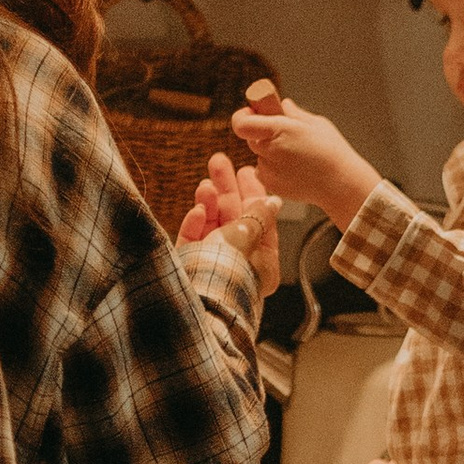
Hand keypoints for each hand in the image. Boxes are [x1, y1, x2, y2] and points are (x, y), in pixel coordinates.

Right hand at [178, 150, 280, 287]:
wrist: (195, 301)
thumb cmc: (225, 273)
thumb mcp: (246, 236)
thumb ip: (258, 217)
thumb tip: (273, 201)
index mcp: (262, 262)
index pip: (260, 220)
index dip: (253, 192)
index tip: (245, 170)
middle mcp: (239, 263)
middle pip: (234, 218)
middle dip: (226, 190)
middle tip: (218, 162)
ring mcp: (213, 263)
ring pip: (212, 225)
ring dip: (209, 202)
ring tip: (205, 185)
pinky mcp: (190, 265)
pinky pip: (194, 239)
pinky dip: (195, 223)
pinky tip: (197, 211)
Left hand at [228, 83, 380, 228]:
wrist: (341, 184)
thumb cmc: (332, 151)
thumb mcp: (316, 124)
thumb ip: (294, 114)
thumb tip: (282, 105)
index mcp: (279, 130)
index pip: (242, 123)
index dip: (244, 117)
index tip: (254, 114)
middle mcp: (270, 151)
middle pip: (252, 138)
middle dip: (264, 134)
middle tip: (285, 134)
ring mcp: (269, 171)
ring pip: (260, 155)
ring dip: (271, 152)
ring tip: (297, 156)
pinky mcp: (271, 186)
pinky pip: (265, 172)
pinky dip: (275, 168)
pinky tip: (295, 169)